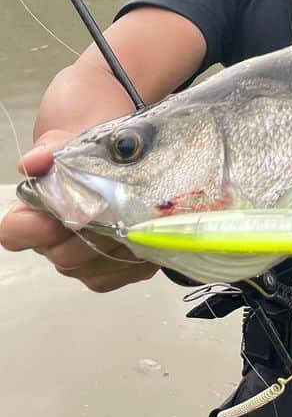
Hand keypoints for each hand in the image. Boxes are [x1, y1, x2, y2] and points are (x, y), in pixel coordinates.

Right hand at [0, 130, 157, 291]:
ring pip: (92, 268)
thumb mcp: (75, 142)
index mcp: (34, 214)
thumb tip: (31, 162)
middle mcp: (55, 243)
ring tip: (137, 217)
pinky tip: (149, 235)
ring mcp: (85, 261)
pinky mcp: (118, 270)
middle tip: (115, 210)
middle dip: (90, 233)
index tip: (63, 210)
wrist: (132, 156)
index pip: (16, 232)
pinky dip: (136, 256)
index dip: (34, 227)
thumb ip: (52, 149)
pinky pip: (121, 274)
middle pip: (62, 255)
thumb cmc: (97, 152)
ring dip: (116, 243)